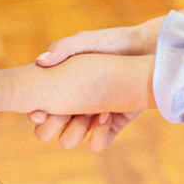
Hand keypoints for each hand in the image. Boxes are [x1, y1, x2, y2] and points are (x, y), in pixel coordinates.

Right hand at [26, 24, 155, 148]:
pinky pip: (97, 142)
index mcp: (59, 87)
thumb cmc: (113, 43)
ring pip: (71, 138)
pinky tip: (107, 115)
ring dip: (77, 130)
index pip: (36, 107)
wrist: (148, 52)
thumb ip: (63, 48)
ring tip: (92, 112)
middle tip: (65, 114)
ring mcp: (90, 117)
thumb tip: (40, 62)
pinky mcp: (111, 125)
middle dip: (54, 125)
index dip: (35, 114)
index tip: (41, 113)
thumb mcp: (86, 41)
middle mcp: (71, 106)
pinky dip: (99, 134)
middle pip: (49, 130)